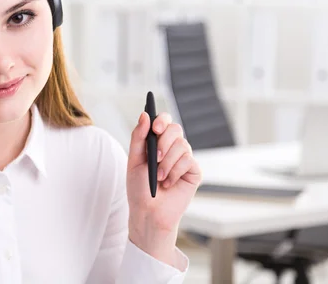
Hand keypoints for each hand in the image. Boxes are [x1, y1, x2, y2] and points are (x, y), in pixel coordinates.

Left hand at [126, 112, 201, 259]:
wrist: (148, 212)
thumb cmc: (139, 187)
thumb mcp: (134, 160)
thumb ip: (138, 137)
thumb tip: (145, 115)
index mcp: (157, 142)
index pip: (163, 121)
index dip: (162, 120)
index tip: (156, 127)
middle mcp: (172, 148)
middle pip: (175, 129)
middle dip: (164, 142)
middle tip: (155, 157)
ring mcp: (184, 158)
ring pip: (182, 145)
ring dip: (166, 163)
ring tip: (158, 178)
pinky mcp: (194, 171)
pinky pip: (188, 161)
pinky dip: (175, 172)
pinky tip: (168, 184)